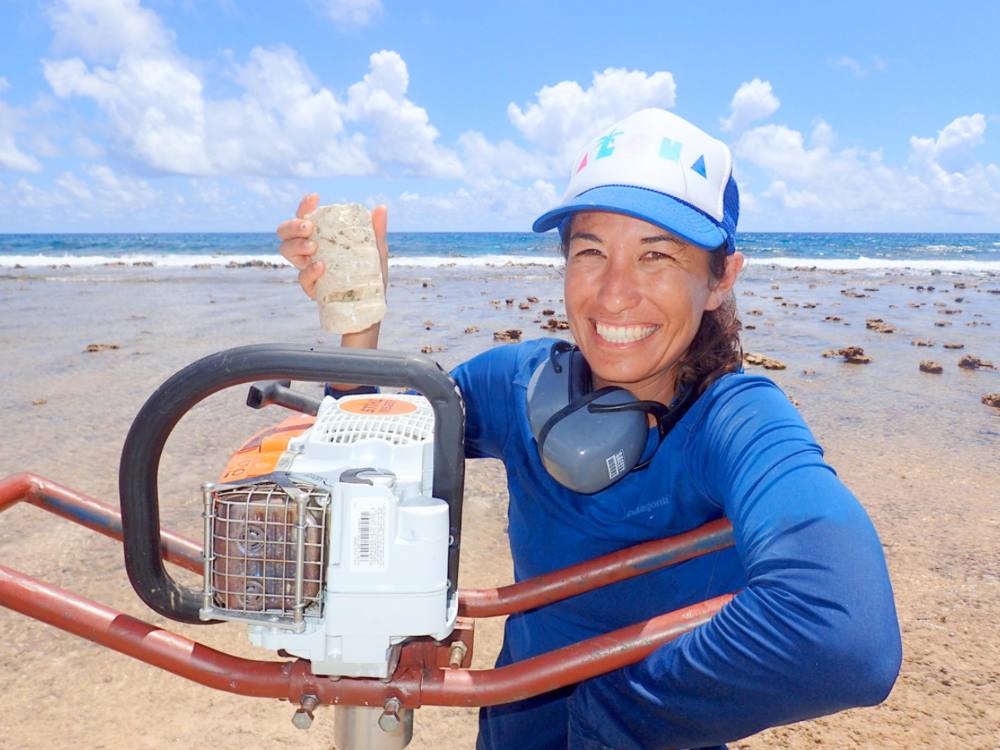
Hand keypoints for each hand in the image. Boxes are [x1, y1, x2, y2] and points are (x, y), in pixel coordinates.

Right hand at [276, 193, 388, 349]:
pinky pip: (302, 278)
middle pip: (285, 232)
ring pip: (285, 251)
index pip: (306, 217)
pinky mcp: (311, 288)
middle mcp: (310, 251)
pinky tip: (321, 267)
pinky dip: (309, 271)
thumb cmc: (370, 278)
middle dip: (292, 225)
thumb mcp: (376, 253)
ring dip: (295, 245)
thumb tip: (381, 208)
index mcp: (323, 238)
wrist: (369, 310)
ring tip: (312, 247)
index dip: (305, 206)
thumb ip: (376, 232)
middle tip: (309, 228)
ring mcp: (308, 269)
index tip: (315, 198)